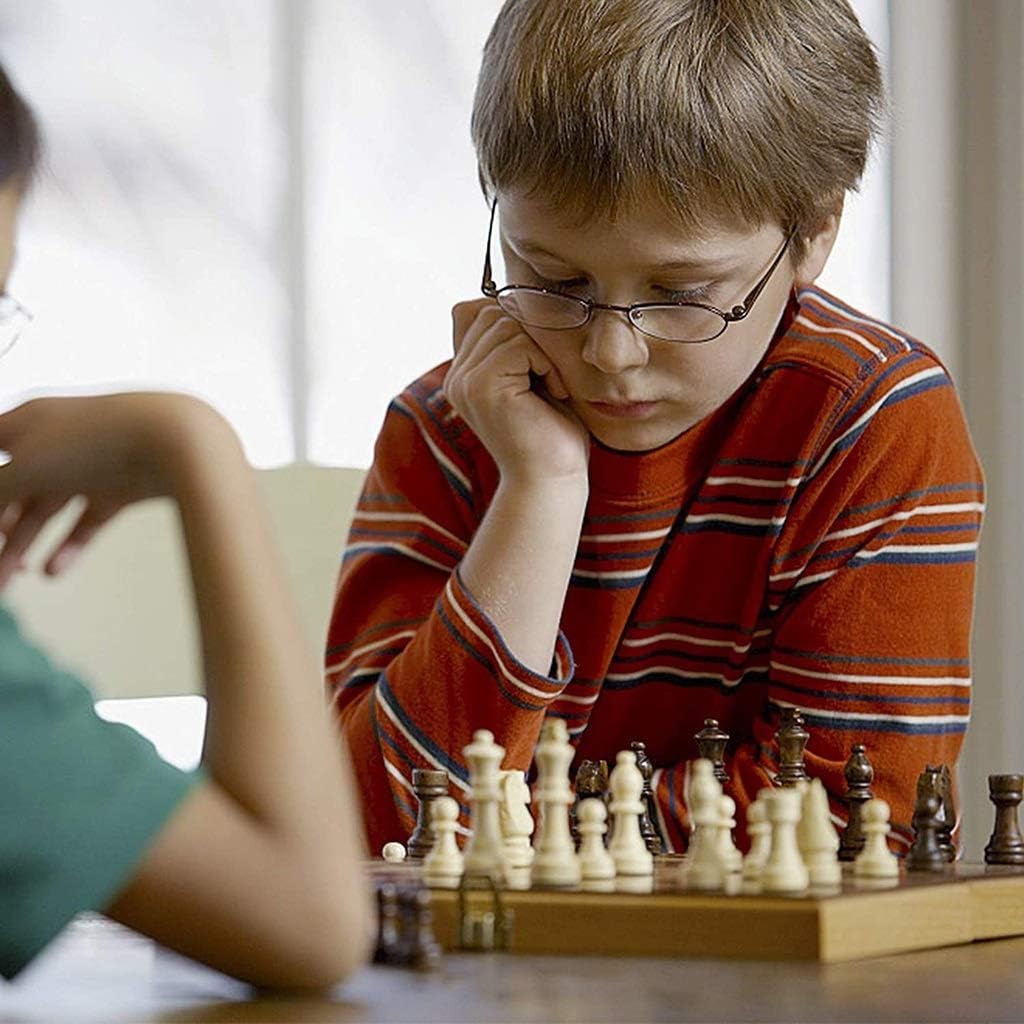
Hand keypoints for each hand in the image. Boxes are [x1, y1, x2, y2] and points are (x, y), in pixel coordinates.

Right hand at [0, 393, 236, 586]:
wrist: (175, 439)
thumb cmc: (95, 440)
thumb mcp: (27, 467)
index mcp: (28, 422)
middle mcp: (58, 442)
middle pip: (14, 490)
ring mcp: (92, 466)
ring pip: (48, 510)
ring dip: (22, 547)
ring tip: (9, 583)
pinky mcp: (122, 489)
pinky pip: (88, 521)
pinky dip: (69, 546)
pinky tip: (52, 572)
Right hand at [444, 300, 589, 484]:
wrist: (552, 480)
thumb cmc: (553, 434)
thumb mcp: (534, 377)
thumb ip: (516, 343)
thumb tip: (515, 297)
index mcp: (464, 374)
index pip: (478, 312)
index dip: (516, 324)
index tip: (540, 363)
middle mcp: (456, 377)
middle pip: (492, 312)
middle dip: (531, 335)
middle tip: (550, 376)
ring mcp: (464, 382)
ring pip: (506, 324)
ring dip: (542, 350)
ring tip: (552, 386)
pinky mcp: (480, 387)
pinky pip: (518, 344)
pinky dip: (545, 363)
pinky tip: (553, 392)